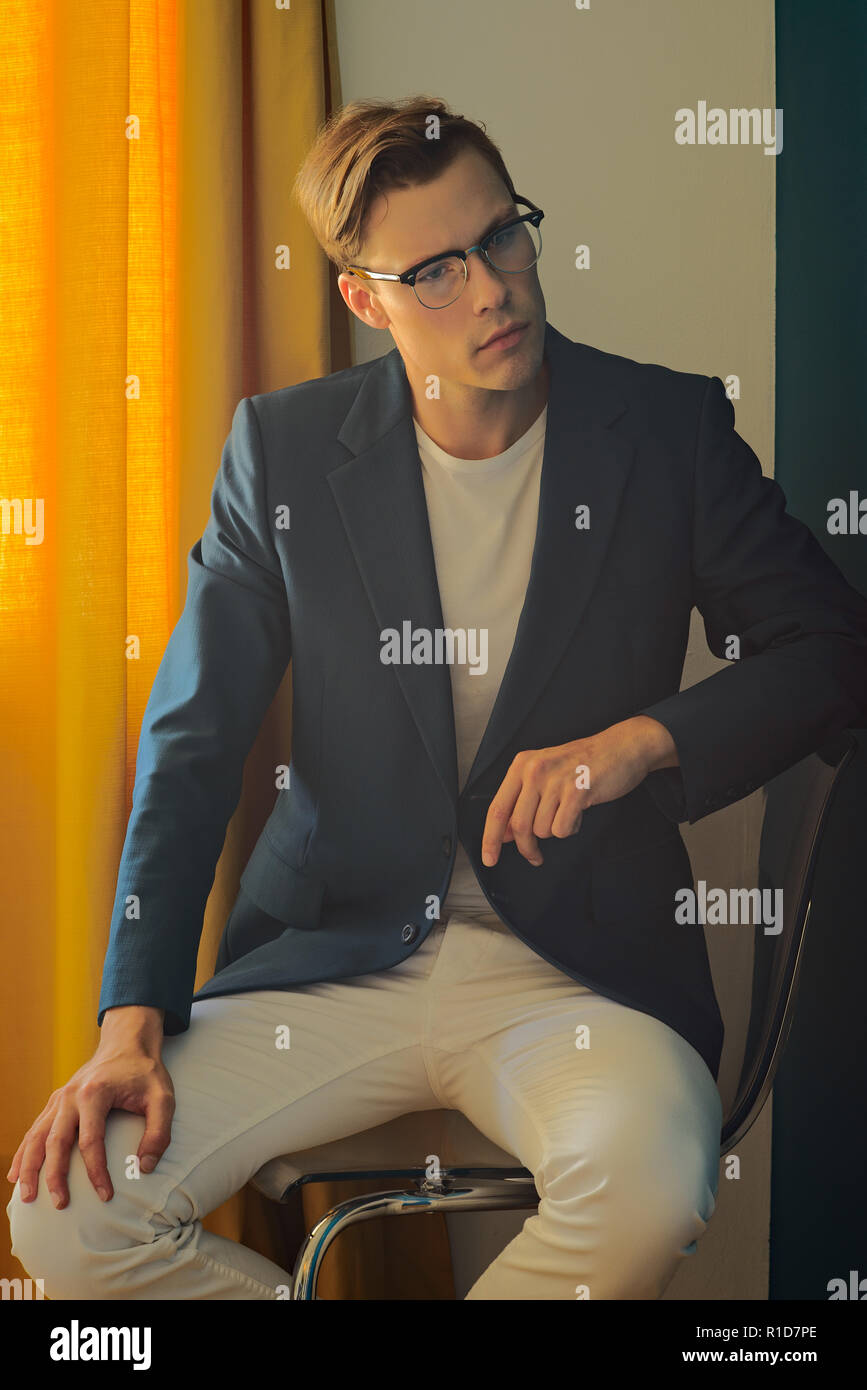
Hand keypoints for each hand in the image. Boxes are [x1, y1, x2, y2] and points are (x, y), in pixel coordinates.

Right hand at [6, 1009, 174, 1209]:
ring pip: (37, 1136)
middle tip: (60, 1204)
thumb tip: (145, 1167)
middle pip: (56, 1142)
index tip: (106, 1196)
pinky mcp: (56, 1101)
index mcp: (95, 1094)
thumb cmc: (145, 1072)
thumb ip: (158, 1132)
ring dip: (29, 1167)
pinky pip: (35, 1129)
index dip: (97, 1172)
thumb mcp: (163, 1098)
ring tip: (26, 1196)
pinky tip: (16, 1173)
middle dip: (55, 1176)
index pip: (90, 1141)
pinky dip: (24, 1152)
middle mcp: (70, 1096)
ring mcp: (59, 1098)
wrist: (126, 1043)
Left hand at [481, 715, 676, 866]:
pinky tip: (579, 812)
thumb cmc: (583, 763)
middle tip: (535, 857)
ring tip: (569, 812)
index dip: (490, 839)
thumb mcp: (545, 775)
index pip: (497, 808)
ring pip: (542, 830)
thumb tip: (503, 834)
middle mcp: (535, 770)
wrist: (622, 746)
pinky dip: (571, 828)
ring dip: (556, 829)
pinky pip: (563, 829)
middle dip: (526, 848)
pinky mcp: (577, 791)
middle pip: (519, 826)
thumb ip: (522, 802)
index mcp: (522, 764)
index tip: (489, 859)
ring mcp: (555, 780)